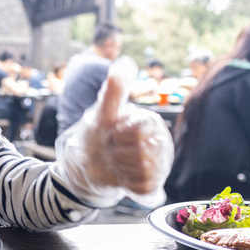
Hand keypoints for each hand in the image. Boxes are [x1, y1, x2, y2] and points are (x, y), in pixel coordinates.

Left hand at [83, 75, 172, 195]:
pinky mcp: (153, 185)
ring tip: (115, 161)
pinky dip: (126, 183)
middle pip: (140, 152)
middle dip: (116, 152)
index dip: (119, 134)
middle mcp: (161, 143)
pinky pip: (142, 188)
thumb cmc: (98, 133)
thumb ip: (114, 89)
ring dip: (119, 167)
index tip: (112, 132)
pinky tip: (121, 175)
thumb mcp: (102, 112)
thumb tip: (125, 61)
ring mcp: (159, 165)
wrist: (88, 163)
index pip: (140, 131)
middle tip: (111, 148)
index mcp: (151, 122)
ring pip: (140, 171)